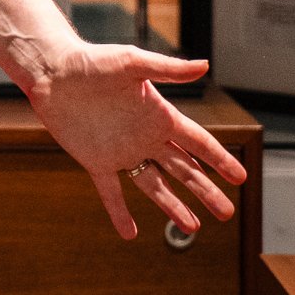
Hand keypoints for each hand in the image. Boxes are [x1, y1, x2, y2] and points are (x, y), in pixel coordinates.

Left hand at [23, 42, 247, 240]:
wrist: (52, 71)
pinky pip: (111, 192)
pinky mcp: (96, 160)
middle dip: (205, 191)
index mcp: (158, 116)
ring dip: (172, 206)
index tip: (241, 178)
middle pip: (183, 169)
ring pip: (154, 186)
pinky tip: (129, 233)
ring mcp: (122, 151)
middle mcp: (145, 137)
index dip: (219, 160)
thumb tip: (205, 65)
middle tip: (226, 214)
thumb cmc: (92, 61)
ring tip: (192, 228)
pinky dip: (119, 212)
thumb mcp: (131, 62)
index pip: (198, 142)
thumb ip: (167, 69)